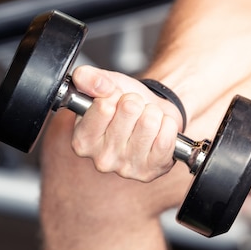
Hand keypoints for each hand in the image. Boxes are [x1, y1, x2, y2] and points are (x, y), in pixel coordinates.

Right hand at [70, 65, 182, 181]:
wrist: (154, 116)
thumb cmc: (125, 105)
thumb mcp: (103, 84)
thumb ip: (87, 78)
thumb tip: (96, 84)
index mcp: (82, 140)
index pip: (103, 105)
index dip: (114, 94)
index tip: (114, 101)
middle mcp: (102, 159)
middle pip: (129, 110)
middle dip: (136, 102)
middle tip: (133, 112)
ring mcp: (127, 168)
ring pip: (150, 122)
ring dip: (153, 113)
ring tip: (146, 121)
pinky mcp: (151, 171)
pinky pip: (166, 138)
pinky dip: (168, 127)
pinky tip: (159, 132)